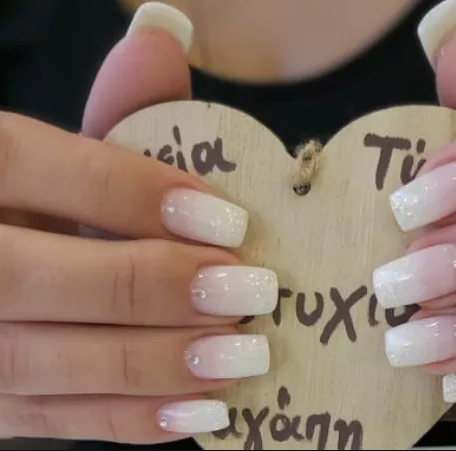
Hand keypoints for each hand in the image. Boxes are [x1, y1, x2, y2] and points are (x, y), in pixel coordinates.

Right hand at [0, 4, 275, 442]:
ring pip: (38, 360)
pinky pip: (47, 420)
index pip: (34, 169)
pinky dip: (126, 420)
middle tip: (249, 293)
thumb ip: (112, 109)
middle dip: (149, 286)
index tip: (230, 219)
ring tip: (240, 356)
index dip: (132, 194)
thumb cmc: (30, 200)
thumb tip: (166, 33)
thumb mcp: (56, 152)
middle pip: (30, 278)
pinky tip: (199, 410)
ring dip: (150, 363)